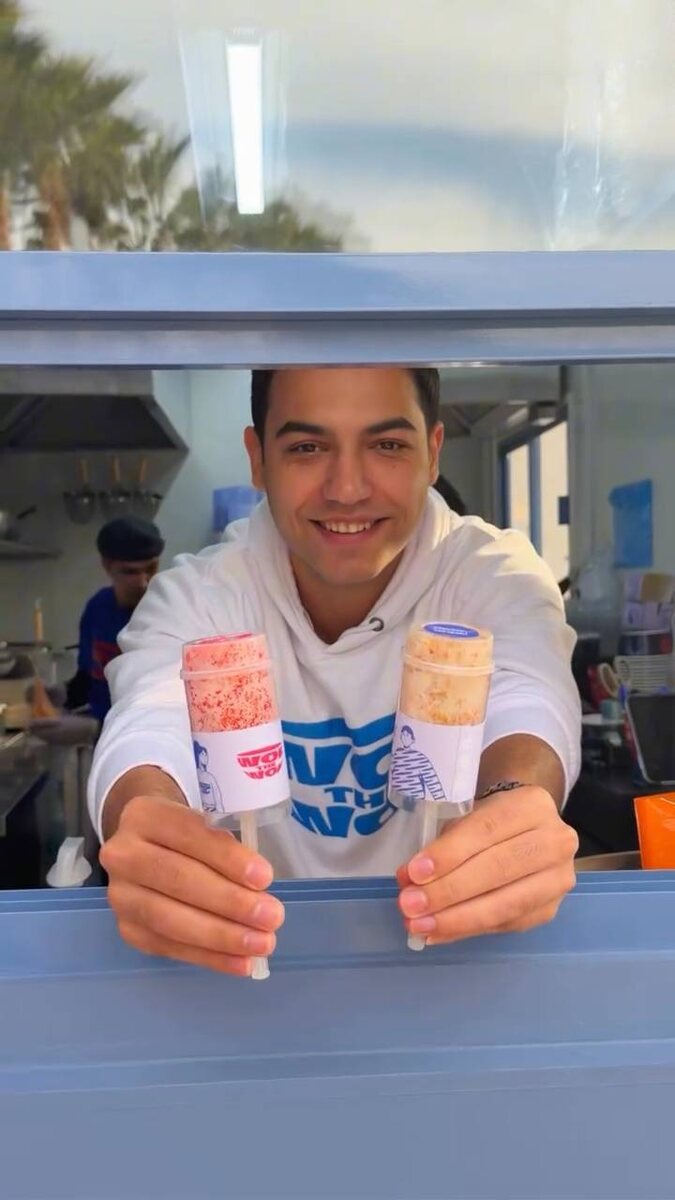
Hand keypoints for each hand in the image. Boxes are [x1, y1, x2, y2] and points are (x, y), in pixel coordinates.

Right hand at [100, 795, 284, 975]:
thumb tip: (257, 887)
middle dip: (230, 902)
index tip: (264, 878)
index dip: (226, 857)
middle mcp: (123, 854)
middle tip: (271, 917)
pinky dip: (210, 957)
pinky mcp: (127, 929)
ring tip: (261, 944)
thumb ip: (224, 847)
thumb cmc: (186, 836)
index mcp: (145, 815)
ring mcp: (120, 895)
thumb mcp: (203, 825)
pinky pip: (170, 947)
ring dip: (222, 936)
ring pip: (170, 919)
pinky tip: (241, 962)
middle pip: (178, 879)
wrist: (147, 850)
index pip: (188, 834)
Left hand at [396, 787, 577, 943]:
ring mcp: (558, 879)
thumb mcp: (471, 818)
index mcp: (532, 805)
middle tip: (410, 905)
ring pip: (505, 904)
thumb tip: (409, 879)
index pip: (487, 829)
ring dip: (456, 919)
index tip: (414, 873)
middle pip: (498, 869)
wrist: (529, 834)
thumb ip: (444, 845)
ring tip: (420, 925)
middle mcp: (555, 841)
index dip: (449, 853)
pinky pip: (506, 925)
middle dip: (448, 891)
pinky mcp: (550, 910)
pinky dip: (467, 930)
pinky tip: (438, 933)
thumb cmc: (493, 822)